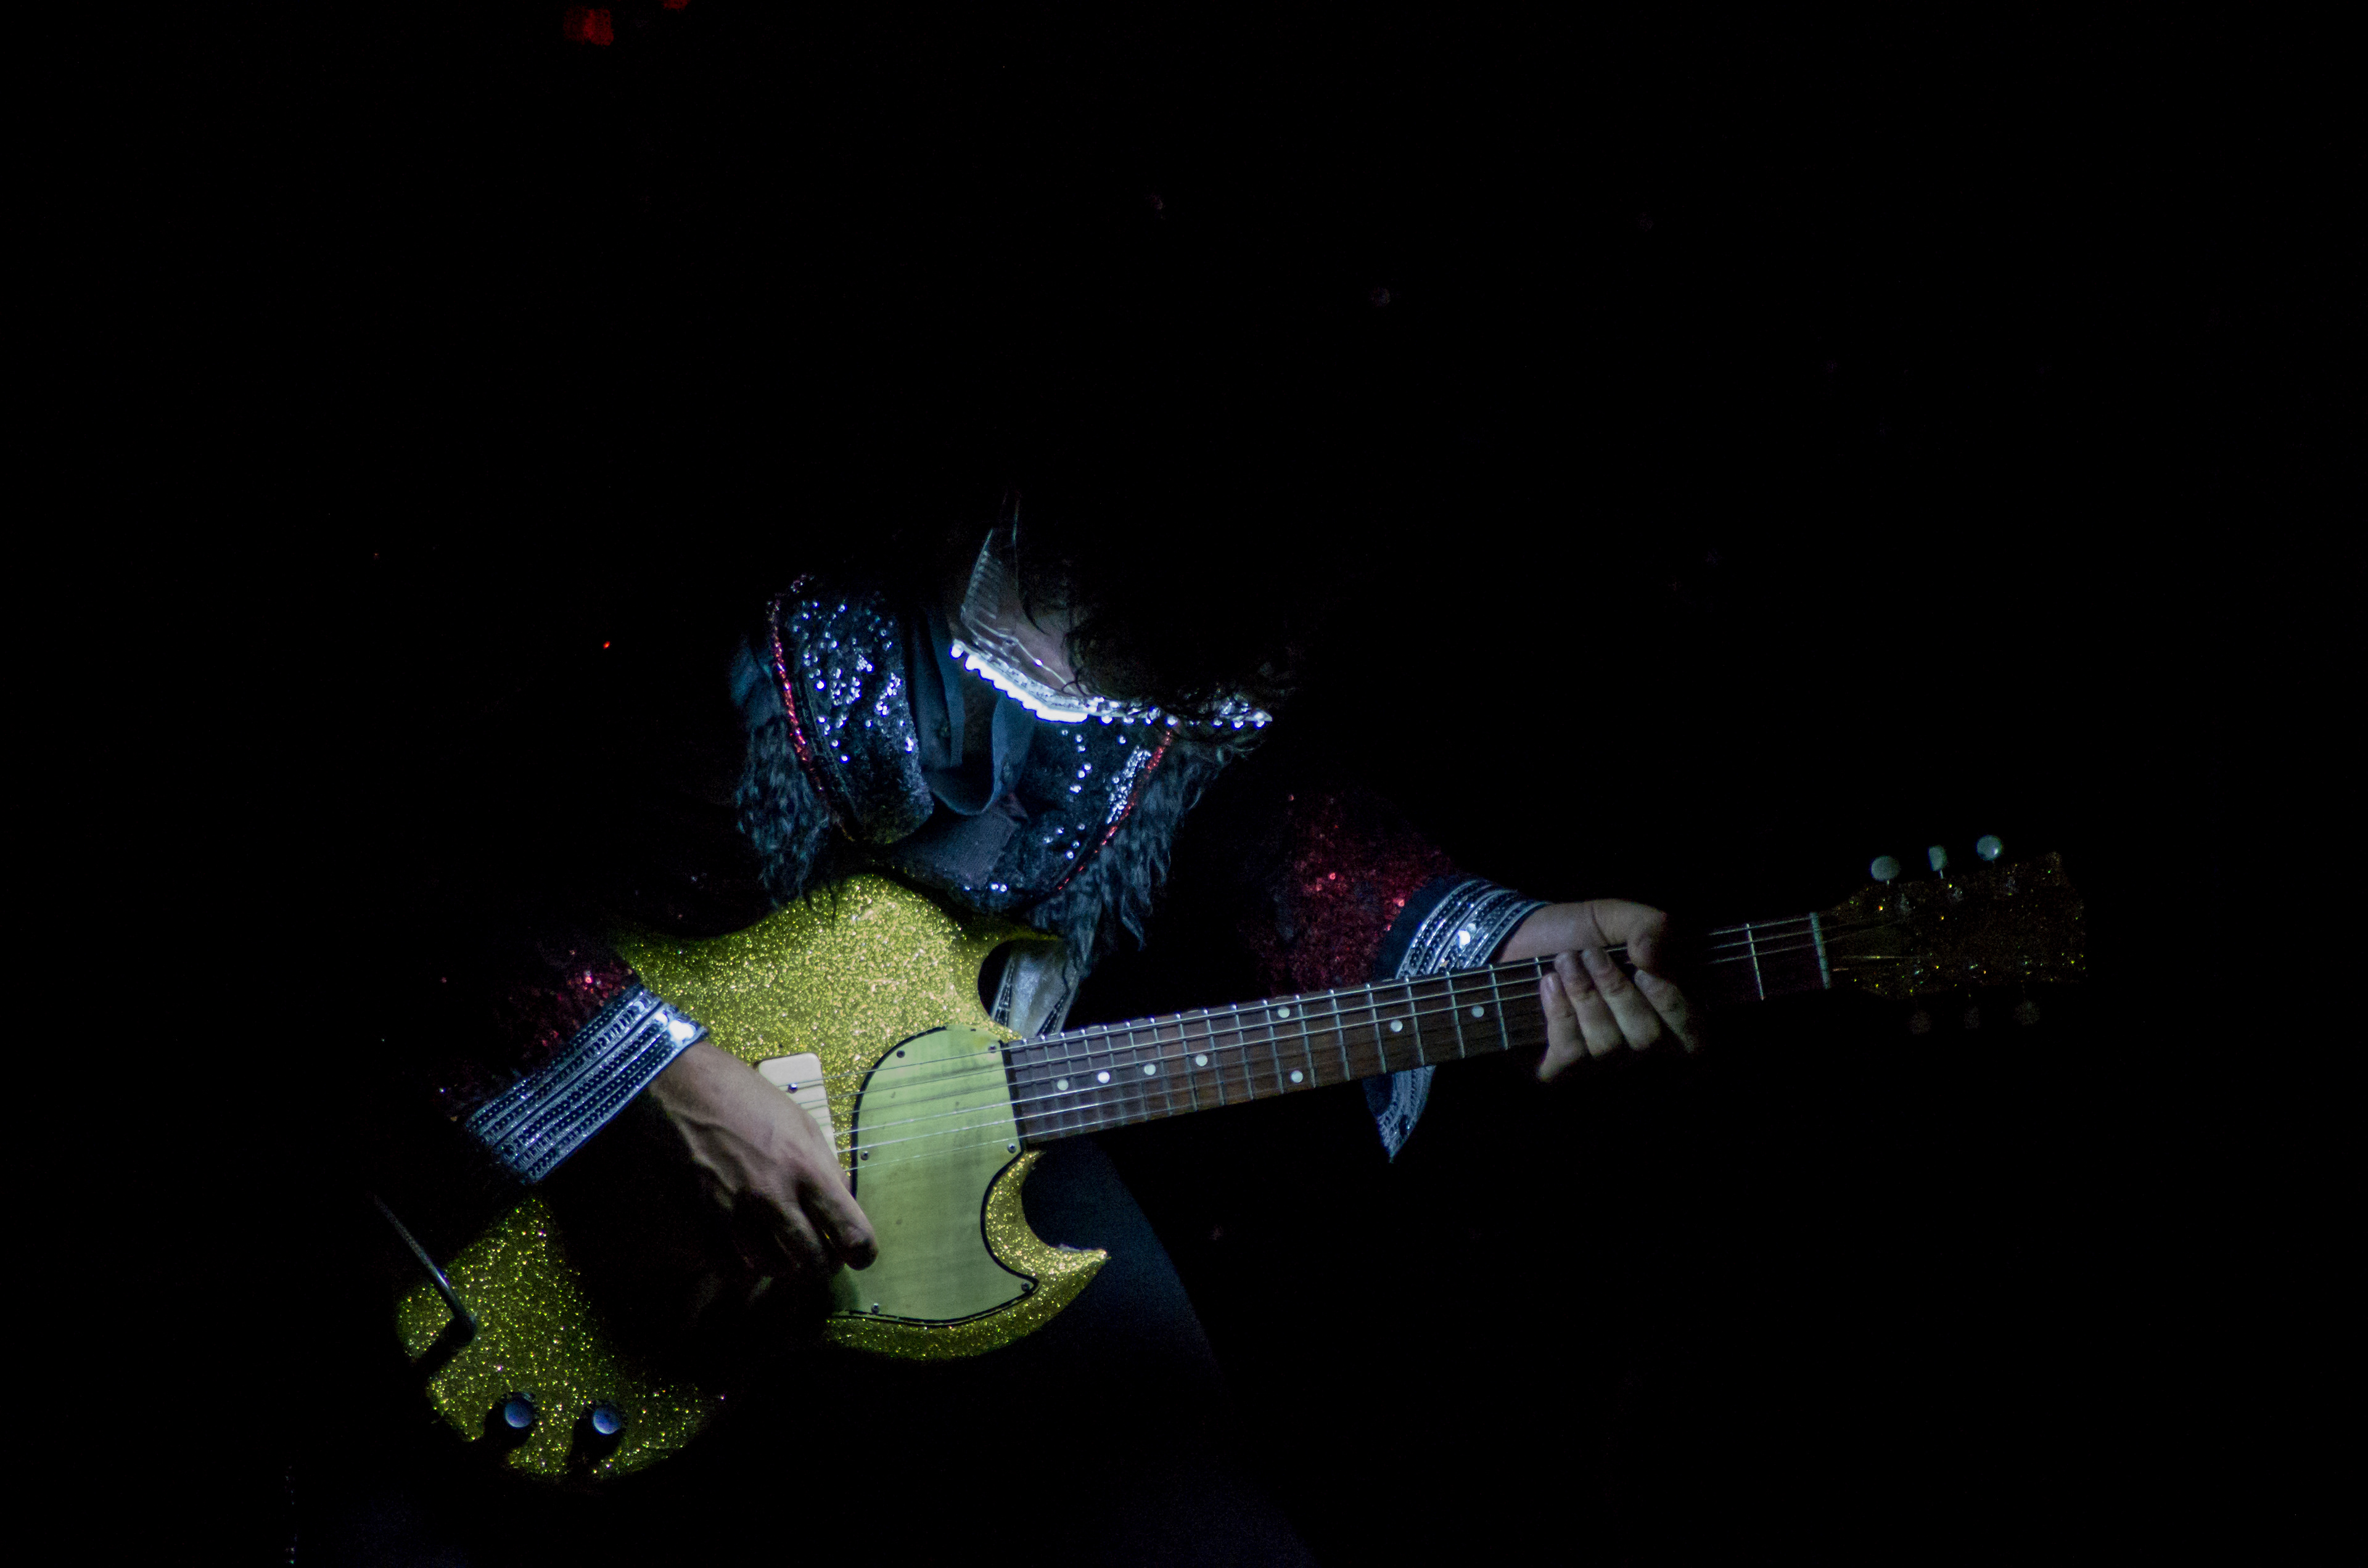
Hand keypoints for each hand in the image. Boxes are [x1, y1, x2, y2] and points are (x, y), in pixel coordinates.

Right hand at [546, 1040, 875, 1352]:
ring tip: (786, 1246)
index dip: (862, 1251)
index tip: (860, 1253)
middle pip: (813, 1262)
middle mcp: (773, 1196)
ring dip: (786, 1263)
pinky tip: (750, 1246)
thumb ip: (825, 1168)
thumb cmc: (744, 1097)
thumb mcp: (800, 1122)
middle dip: (825, 1264)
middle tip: (824, 1255)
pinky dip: (747, 1263)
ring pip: (774, 1268)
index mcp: (805, 1166)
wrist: (680, 1088)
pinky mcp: (700, 1222)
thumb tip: (843, 1204)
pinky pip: (733, 1266)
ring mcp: (734, 1213)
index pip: (850, 1233)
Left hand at [1500, 900, 1701, 1080]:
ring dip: (1584, 995)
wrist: (1517, 940)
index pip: (1694, 1036)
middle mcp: (1638, 1050)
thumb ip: (1651, 927)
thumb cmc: (1578, 934)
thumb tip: (1652, 958)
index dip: (1672, 1004)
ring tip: (1565, 962)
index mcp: (1666, 1016)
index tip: (1643, 969)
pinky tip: (1549, 984)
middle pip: (1648, 1040)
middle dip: (1617, 991)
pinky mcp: (1561, 1071)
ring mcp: (1601, 1065)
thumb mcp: (1618, 918)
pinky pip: (1572, 1055)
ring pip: (1608, 1047)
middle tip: (1590, 954)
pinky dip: (1560, 1013)